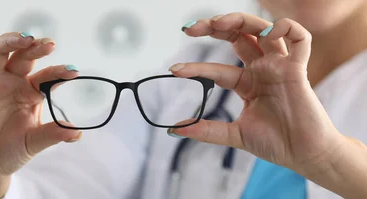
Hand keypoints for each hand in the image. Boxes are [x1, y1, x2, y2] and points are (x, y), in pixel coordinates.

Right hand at [0, 28, 81, 198]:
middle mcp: (11, 83)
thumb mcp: (34, 143)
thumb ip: (52, 134)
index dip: (58, 73)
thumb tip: (76, 132)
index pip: (45, 77)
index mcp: (30, 93)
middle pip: (23, 56)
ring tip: (26, 37)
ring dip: (10, 41)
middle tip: (50, 44)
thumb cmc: (11, 151)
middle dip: (36, 48)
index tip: (73, 72)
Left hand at [169, 13, 347, 175]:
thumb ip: (207, 130)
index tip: (174, 70)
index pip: (216, 68)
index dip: (196, 67)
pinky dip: (287, 28)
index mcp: (246, 83)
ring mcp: (279, 67)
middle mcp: (261, 70)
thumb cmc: (275, 143)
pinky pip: (300, 39)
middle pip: (238, 36)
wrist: (304, 156)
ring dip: (241, 21)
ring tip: (219, 23)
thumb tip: (175, 130)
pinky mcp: (298, 69)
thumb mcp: (235, 135)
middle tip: (192, 28)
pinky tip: (268, 33)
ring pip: (263, 30)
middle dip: (215, 27)